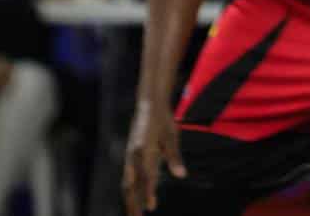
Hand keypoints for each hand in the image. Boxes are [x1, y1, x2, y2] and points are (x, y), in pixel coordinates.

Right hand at [122, 97, 187, 212]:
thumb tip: (182, 175)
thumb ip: (174, 156)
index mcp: (144, 151)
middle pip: (131, 185)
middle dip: (133, 203)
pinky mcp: (130, 156)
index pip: (147, 177)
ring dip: (130, 199)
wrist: (149, 103)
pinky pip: (128, 176)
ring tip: (134, 214)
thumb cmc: (163, 120)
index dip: (149, 192)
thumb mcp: (171, 136)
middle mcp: (133, 155)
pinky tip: (133, 197)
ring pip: (127, 182)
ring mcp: (130, 156)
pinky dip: (130, 190)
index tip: (151, 207)